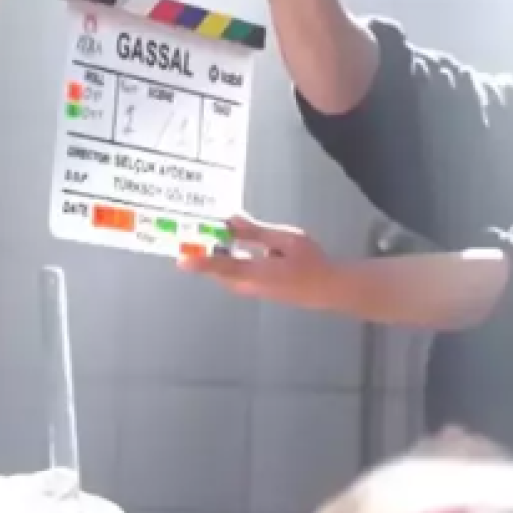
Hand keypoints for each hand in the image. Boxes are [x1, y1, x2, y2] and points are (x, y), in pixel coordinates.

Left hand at [178, 213, 338, 307]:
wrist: (329, 288)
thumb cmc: (312, 263)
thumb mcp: (285, 239)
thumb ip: (256, 232)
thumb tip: (231, 222)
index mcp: (256, 273)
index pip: (222, 266)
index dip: (201, 262)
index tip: (182, 259)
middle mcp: (249, 285)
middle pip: (218, 269)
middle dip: (204, 252)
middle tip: (192, 231)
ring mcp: (252, 290)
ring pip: (225, 272)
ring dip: (216, 255)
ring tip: (207, 234)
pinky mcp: (256, 289)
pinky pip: (234, 274)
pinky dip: (227, 260)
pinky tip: (230, 244)